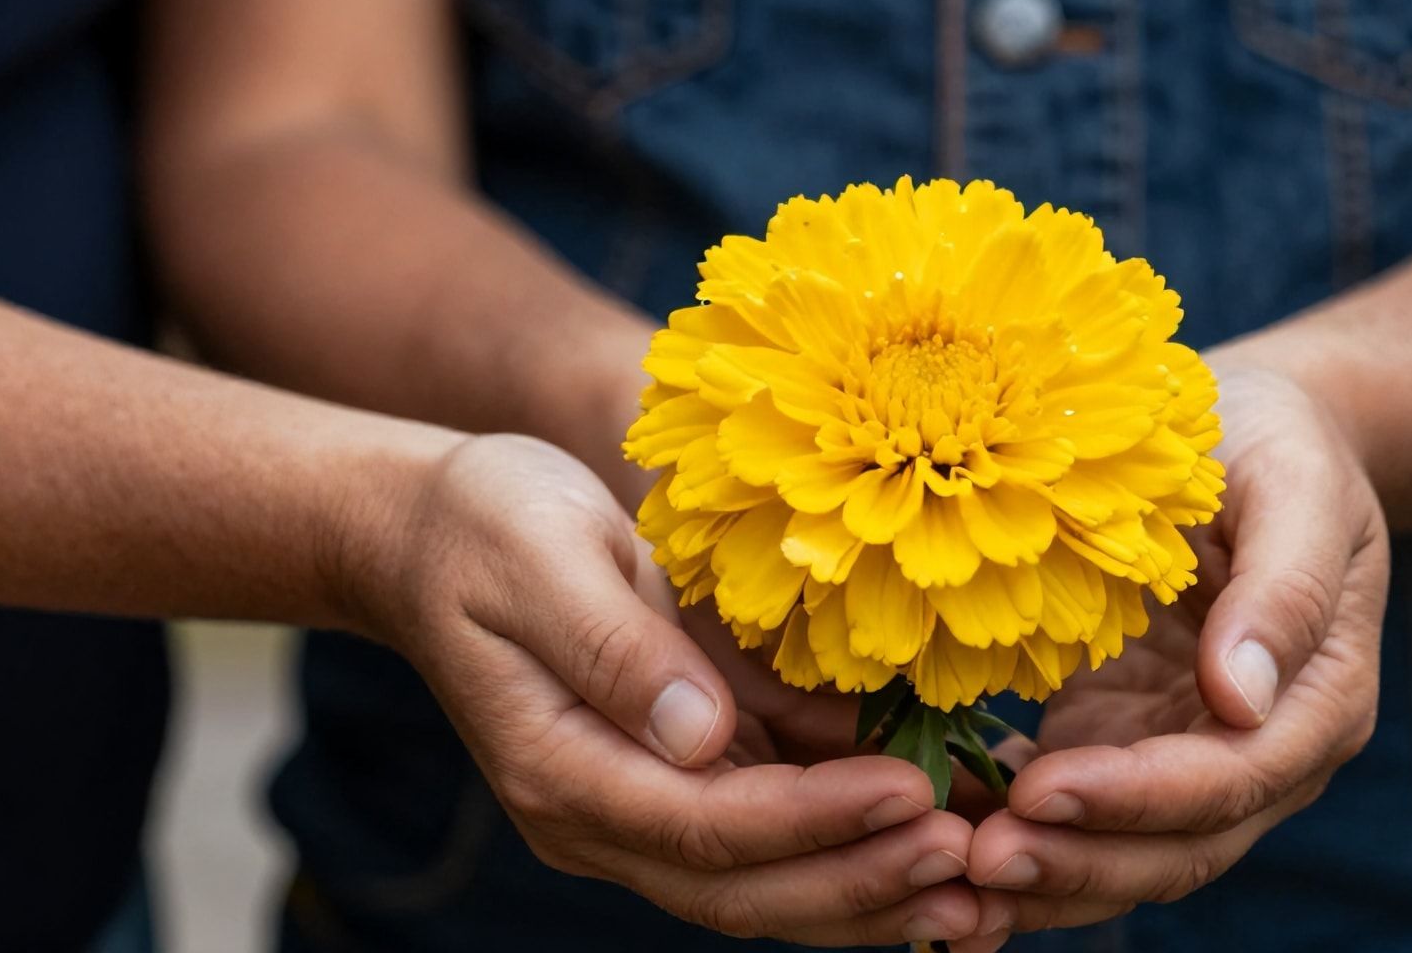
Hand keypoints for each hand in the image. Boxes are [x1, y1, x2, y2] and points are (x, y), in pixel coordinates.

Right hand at [339, 434, 981, 945]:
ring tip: (982, 871)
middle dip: (863, 880)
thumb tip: (701, 736)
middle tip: (974, 859)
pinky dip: (857, 824)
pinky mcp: (680, 765)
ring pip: (769, 874)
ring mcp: (643, 796)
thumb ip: (614, 649)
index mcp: (560, 769)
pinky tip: (942, 804)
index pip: (703, 829)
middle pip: (745, 885)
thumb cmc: (481, 526)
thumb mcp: (536, 558)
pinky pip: (777, 817)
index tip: (913, 795)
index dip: (813, 824)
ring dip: (873, 878)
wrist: (429, 531)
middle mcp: (603, 810)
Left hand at [960, 365, 1389, 947]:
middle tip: (976, 861)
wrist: (1251, 437)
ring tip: (943, 875)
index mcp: (1317, 698)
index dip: (1138, 800)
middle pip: (1176, 847)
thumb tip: (1243, 699)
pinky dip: (1013, 833)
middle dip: (1077, 862)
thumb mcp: (1296, 486)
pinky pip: (1072, 814)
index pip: (1230, 780)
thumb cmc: (1275, 445)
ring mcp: (1184, 754)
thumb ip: (1284, 589)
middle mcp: (1258, 752)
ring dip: (1040, 874)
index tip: (1041, 792)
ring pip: (1120, 852)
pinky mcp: (1122, 742)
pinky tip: (938, 833)